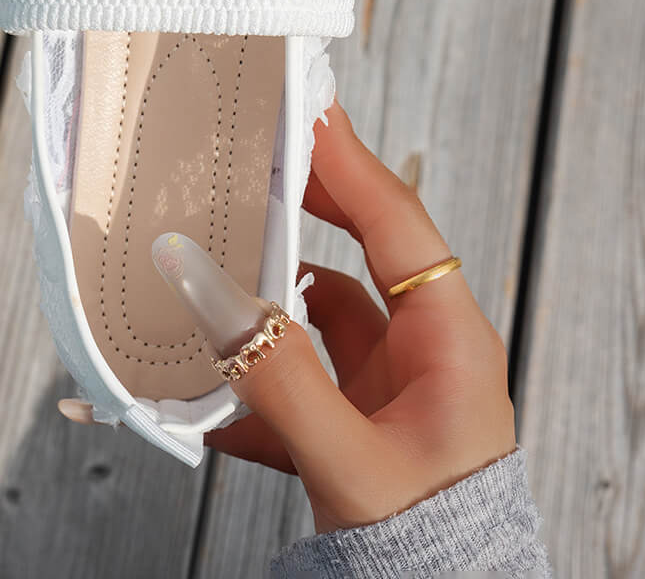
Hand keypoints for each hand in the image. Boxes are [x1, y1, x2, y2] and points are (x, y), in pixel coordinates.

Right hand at [206, 99, 515, 532]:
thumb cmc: (429, 546)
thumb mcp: (352, 461)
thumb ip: (278, 377)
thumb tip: (210, 293)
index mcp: (449, 340)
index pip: (396, 222)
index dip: (347, 162)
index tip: (305, 110)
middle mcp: (420, 349)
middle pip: (355, 247)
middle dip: (301, 205)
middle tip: (248, 160)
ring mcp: (384, 383)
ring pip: (313, 311)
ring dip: (259, 297)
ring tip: (203, 270)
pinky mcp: (351, 417)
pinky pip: (290, 373)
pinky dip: (245, 375)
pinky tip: (195, 390)